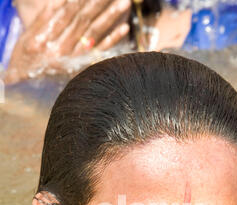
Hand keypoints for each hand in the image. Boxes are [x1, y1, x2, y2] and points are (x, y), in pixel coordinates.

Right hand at [5, 0, 130, 83]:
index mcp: (46, 36)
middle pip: (83, 20)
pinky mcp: (81, 68)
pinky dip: (112, 40)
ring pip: (93, 33)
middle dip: (99, 3)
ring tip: (124, 3)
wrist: (26, 79)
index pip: (68, 12)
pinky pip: (99, 52)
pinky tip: (124, 28)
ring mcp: (72, 59)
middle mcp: (59, 48)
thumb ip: (48, 13)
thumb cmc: (27, 53)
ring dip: (110, 18)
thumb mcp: (31, 32)